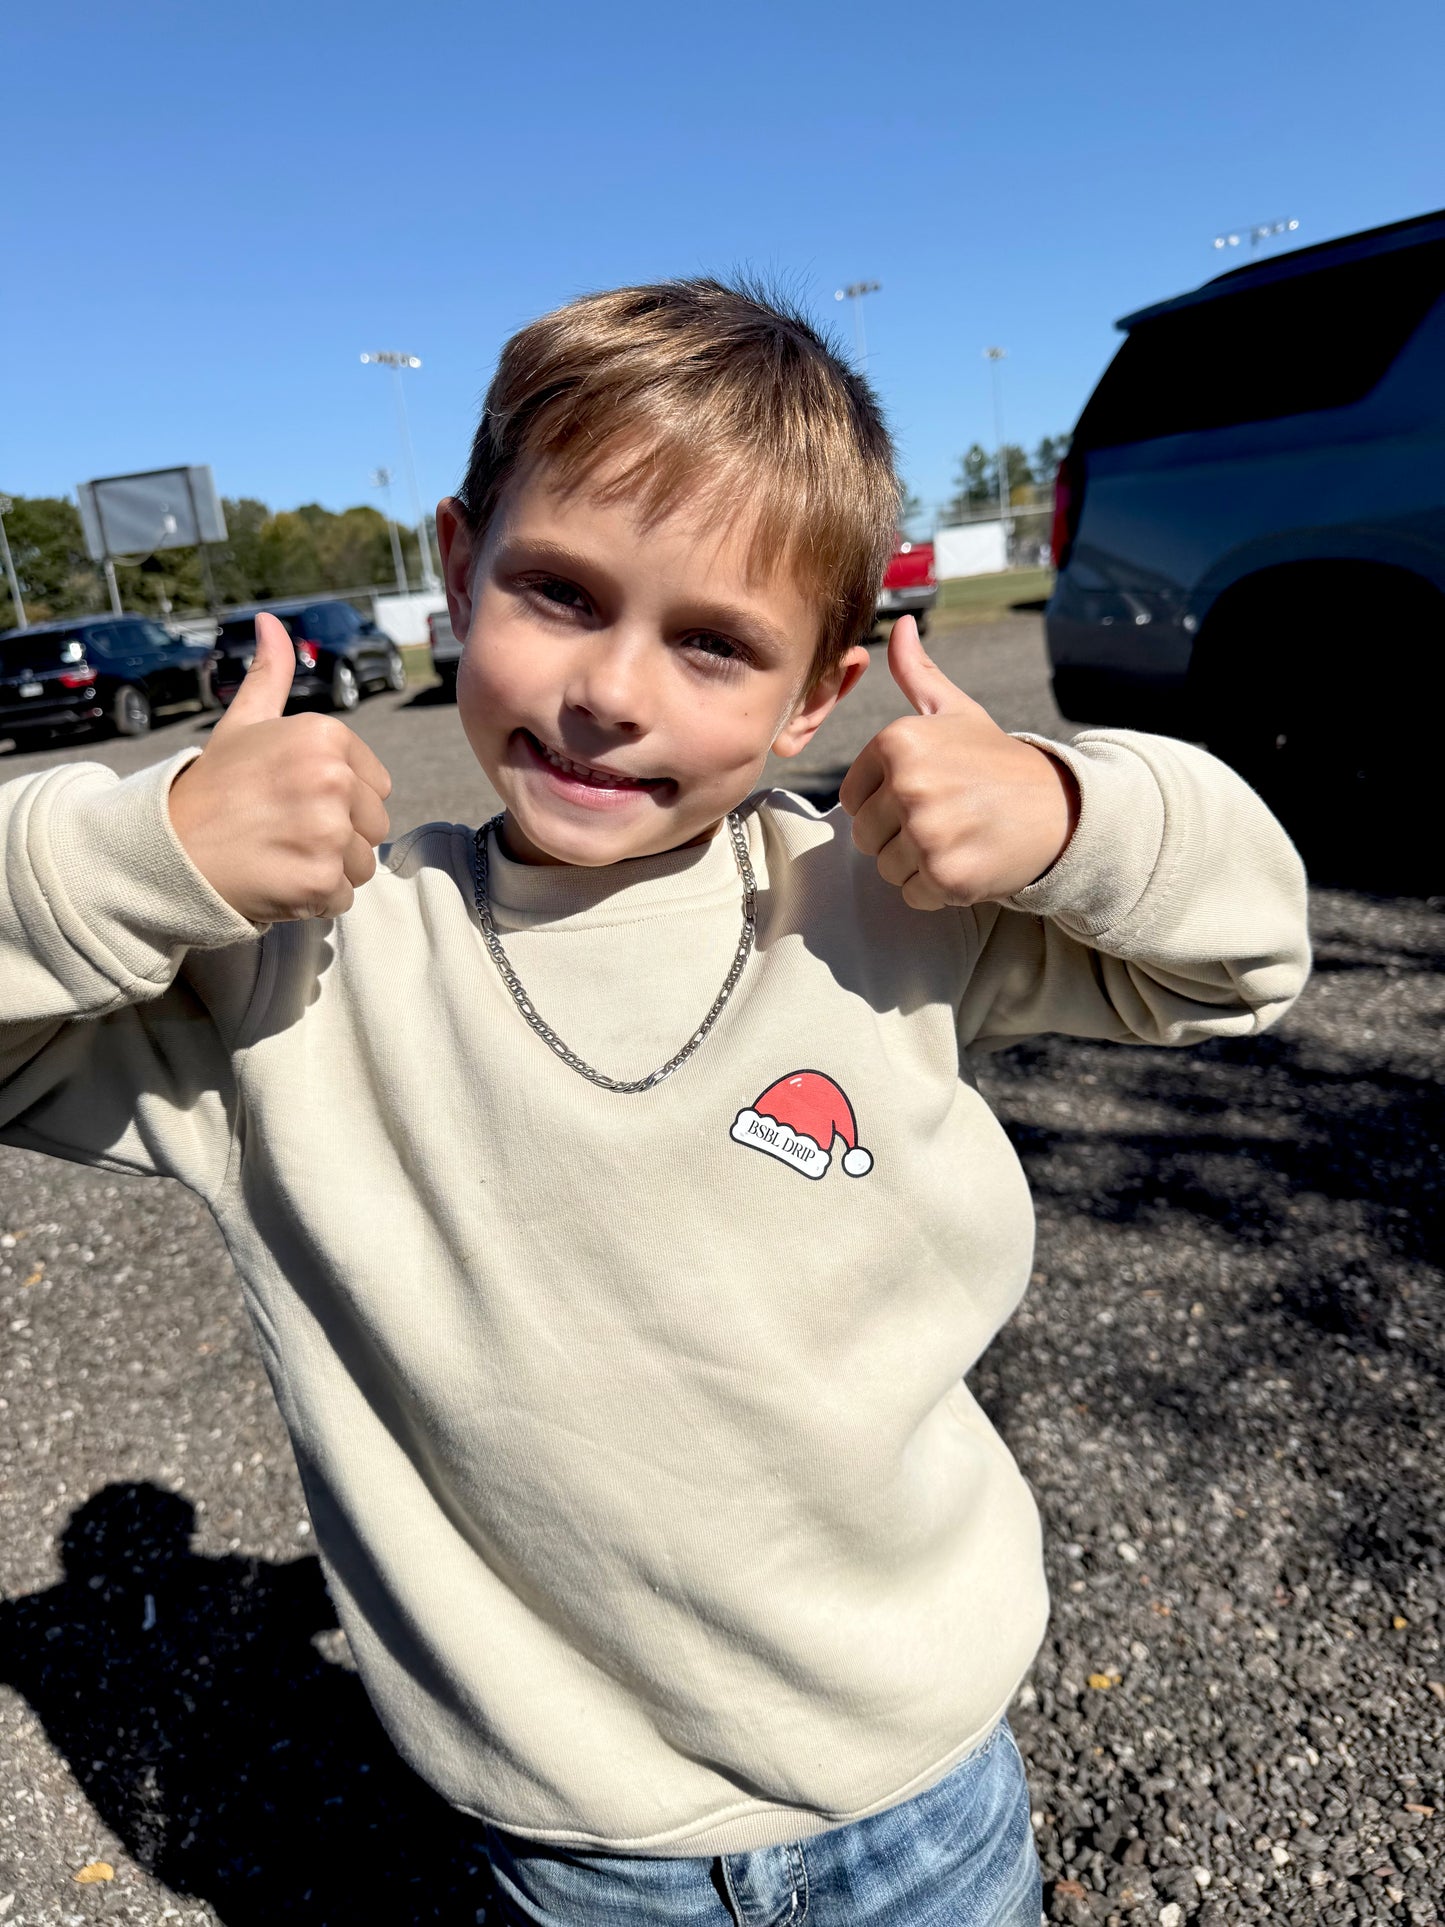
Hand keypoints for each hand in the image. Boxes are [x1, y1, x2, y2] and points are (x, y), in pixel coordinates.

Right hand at [168, 613, 392, 921]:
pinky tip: (276, 879)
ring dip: (327, 869)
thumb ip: (271, 676)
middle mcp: (332, 779)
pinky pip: (343, 897)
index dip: (340, 800)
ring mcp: (327, 832)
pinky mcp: (319, 880)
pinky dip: (314, 899)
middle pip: (374, 826)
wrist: (167, 848)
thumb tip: (272, 622)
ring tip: (279, 854)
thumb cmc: (212, 787)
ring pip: (362, 864)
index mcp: (325, 736)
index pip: (376, 785)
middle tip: (284, 832)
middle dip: (339, 836)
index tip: (293, 801)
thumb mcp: (244, 724)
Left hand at [838, 616, 1079, 908]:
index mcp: (898, 742)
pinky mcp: (946, 875)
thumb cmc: (997, 761)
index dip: (885, 803)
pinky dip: (938, 889)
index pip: (852, 798)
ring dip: (918, 863)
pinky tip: (969, 861)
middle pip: (865, 837)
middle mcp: (908, 785)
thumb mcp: (956, 710)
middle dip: (899, 836)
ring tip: (959, 838)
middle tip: (946, 819)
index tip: (927, 793)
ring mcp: (928, 833)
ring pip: (887, 868)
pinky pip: (913, 894)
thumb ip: (916, 673)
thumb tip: (898, 623)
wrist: (1061, 808)